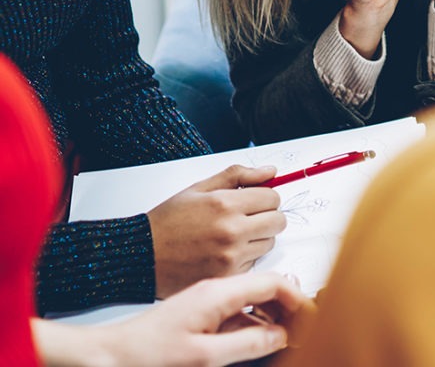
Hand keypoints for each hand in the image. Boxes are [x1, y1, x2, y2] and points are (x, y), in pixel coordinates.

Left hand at [33, 273, 315, 366]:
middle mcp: (217, 288)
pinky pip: (238, 310)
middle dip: (290, 307)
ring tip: (288, 337)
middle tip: (306, 329)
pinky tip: (259, 339)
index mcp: (219, 291)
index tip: (314, 317)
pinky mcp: (201, 311)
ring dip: (273, 317)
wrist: (106, 355)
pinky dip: (255, 323)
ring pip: (254, 300)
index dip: (298, 300)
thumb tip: (281, 337)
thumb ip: (247, 344)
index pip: (273, 284)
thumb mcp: (203, 356)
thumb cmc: (145, 353)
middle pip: (267, 288)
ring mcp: (208, 299)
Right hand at [148, 165, 286, 298]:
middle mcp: (232, 232)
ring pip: (269, 243)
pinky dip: (245, 257)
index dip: (266, 197)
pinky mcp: (226, 278)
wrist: (141, 256)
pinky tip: (224, 252)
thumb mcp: (200, 188)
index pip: (273, 198)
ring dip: (258, 238)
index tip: (256, 200)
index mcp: (226, 204)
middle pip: (277, 221)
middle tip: (249, 217)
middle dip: (268, 216)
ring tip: (233, 235)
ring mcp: (230, 258)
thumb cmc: (169, 221)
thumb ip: (239, 175)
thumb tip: (271, 171)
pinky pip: (253, 263)